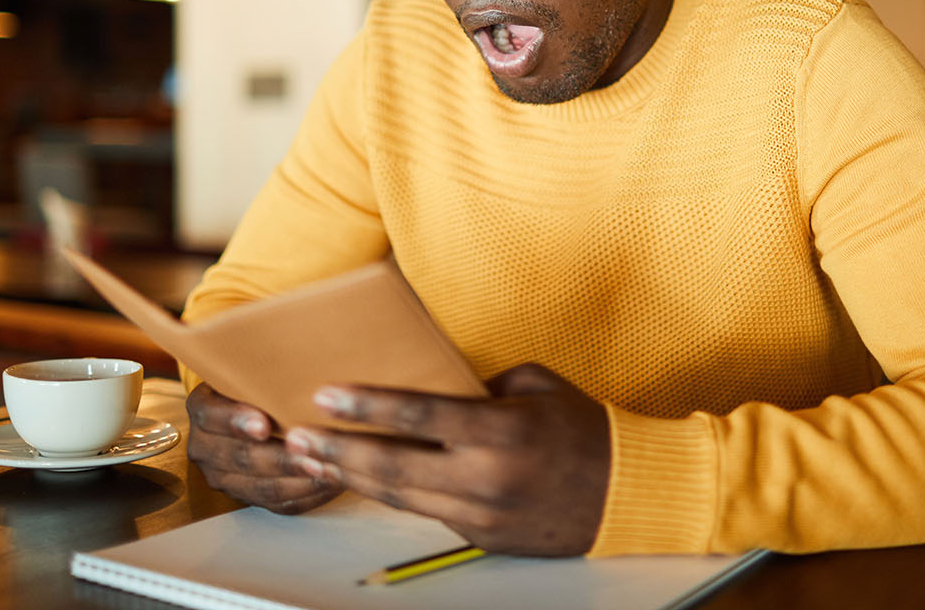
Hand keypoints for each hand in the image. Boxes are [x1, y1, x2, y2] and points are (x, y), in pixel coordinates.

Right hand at [185, 382, 341, 513]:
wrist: (253, 407)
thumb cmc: (259, 382)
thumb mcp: (252, 368)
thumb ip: (263, 368)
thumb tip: (301, 350)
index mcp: (202, 408)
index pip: (212, 416)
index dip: (237, 421)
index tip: (264, 424)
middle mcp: (205, 445)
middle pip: (239, 457)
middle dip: (278, 459)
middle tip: (311, 453)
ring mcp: (224, 475)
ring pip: (259, 487)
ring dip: (296, 480)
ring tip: (327, 470)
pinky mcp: (247, 495)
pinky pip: (276, 504)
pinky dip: (305, 495)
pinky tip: (329, 483)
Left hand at [285, 363, 609, 555]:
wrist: (627, 495)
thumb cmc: (584, 429)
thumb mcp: (537, 386)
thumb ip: (481, 386)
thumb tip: (436, 385)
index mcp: (501, 432)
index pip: (419, 415)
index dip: (367, 405)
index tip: (326, 395)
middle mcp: (486, 478)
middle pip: (393, 467)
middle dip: (339, 451)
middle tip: (297, 437)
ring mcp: (482, 515)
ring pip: (401, 497)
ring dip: (352, 478)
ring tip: (314, 459)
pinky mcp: (481, 538)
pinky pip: (427, 511)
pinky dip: (393, 494)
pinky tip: (364, 479)